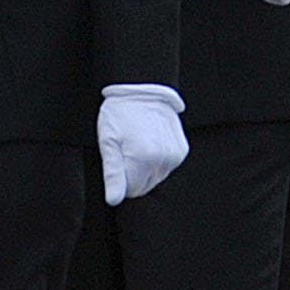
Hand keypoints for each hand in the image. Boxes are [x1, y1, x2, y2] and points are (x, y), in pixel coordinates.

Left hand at [94, 85, 186, 205]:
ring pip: (156, 177)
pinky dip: (157, 159)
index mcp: (143, 159)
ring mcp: (174, 156)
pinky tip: (149, 141)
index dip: (120, 179)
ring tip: (137, 143)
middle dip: (133, 174)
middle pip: (145, 186)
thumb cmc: (120, 113)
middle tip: (125, 149)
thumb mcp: (108, 141)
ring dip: (145, 167)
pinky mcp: (181, 151)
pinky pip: (166, 166)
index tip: (116, 160)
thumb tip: (114, 200)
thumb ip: (113, 174)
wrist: (143, 89)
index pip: (131, 191)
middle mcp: (163, 160)